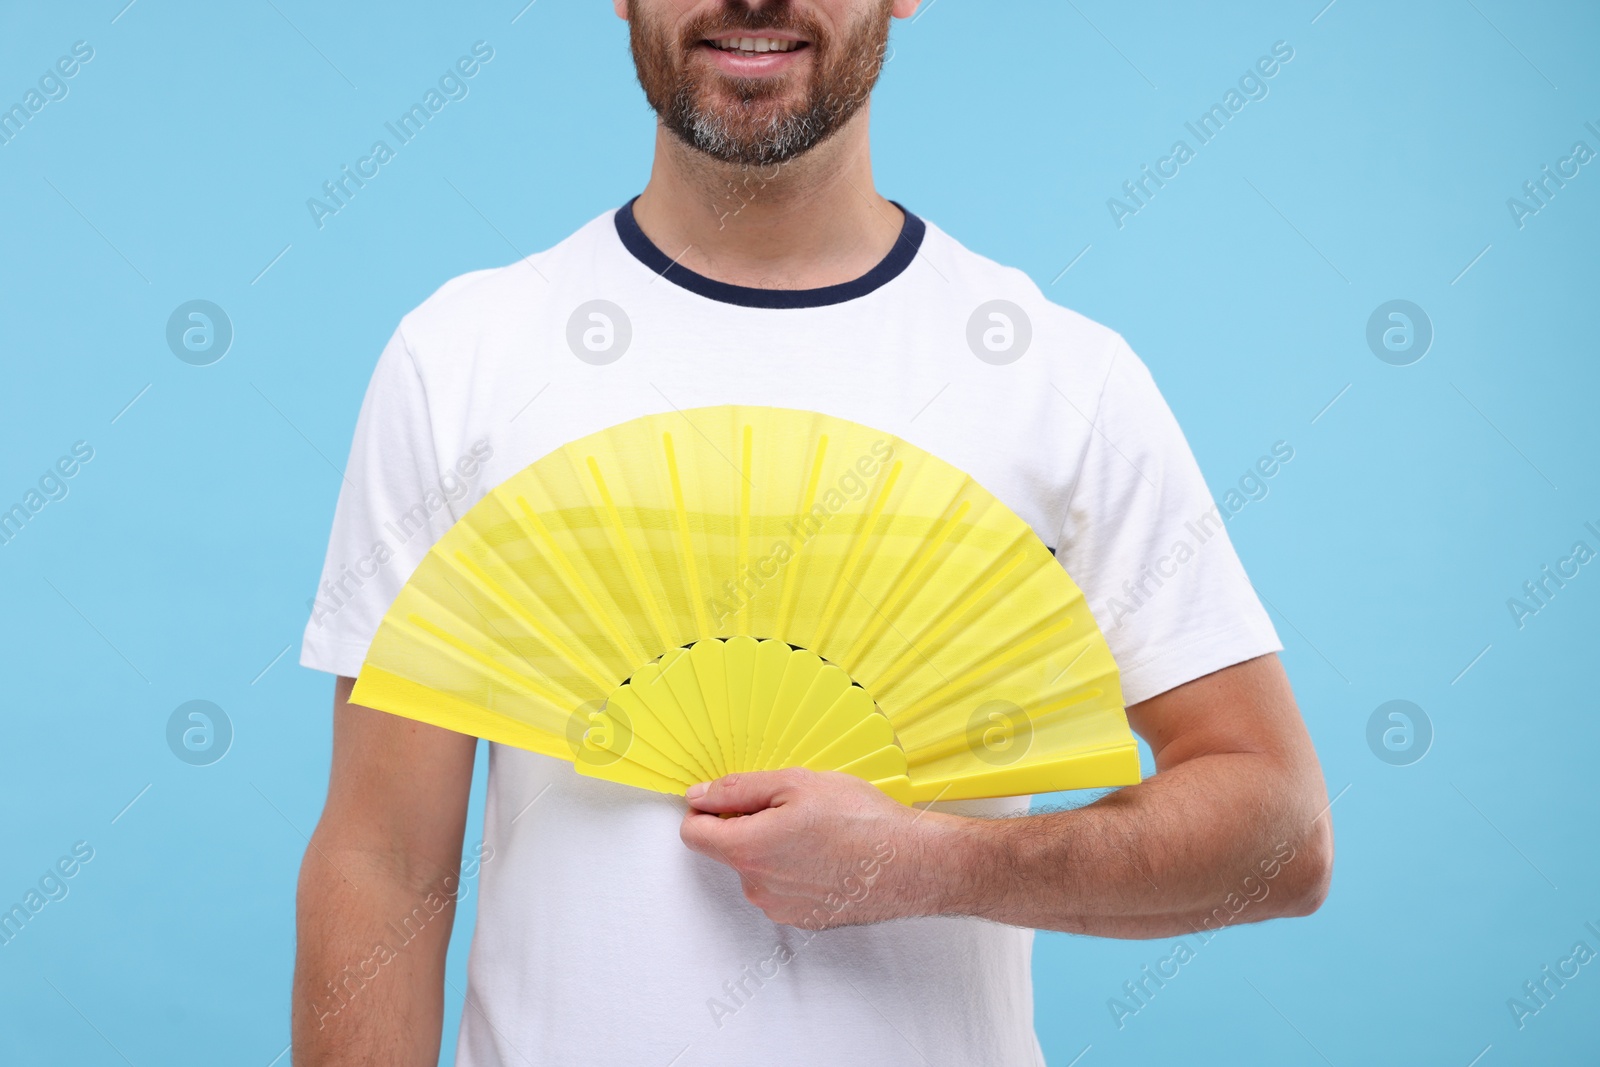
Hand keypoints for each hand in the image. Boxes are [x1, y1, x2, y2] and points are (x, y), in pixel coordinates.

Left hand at [680, 769, 955, 929]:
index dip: (707, 809)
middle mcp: (757, 887)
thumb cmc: (861, 820)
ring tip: (819, 831)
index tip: (729, 798)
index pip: (694, 834)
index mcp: (748, 850)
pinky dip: (797, 869)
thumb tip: (700, 795)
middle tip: (794, 807)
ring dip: (775, 848)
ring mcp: (781, 908)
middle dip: (749, 825)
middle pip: (729, 850)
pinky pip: (784, 887)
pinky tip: (830, 854)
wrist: (914, 864)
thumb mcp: (796, 784)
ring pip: (759, 868)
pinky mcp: (805, 918)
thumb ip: (738, 789)